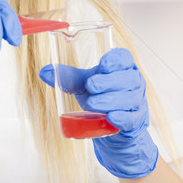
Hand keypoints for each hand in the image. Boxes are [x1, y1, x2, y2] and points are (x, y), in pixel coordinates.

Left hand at [39, 48, 157, 178]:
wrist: (110, 125)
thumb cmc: (100, 96)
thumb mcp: (84, 85)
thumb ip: (68, 77)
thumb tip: (45, 71)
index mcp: (122, 67)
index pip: (125, 57)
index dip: (116, 60)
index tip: (103, 65)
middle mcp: (133, 82)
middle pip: (128, 78)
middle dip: (108, 82)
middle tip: (91, 86)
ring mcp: (137, 101)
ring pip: (130, 98)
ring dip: (110, 101)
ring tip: (92, 104)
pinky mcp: (136, 121)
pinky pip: (132, 118)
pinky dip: (122, 118)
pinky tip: (111, 118)